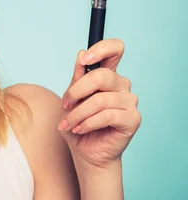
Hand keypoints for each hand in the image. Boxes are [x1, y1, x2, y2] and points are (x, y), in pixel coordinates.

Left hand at [57, 39, 140, 169]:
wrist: (85, 151)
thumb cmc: (78, 122)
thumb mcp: (71, 98)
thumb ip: (77, 78)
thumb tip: (81, 54)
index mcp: (108, 75)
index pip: (115, 49)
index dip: (101, 49)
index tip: (85, 59)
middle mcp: (122, 85)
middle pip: (101, 76)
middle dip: (76, 91)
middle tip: (65, 104)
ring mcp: (130, 101)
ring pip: (100, 99)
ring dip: (78, 113)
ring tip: (69, 123)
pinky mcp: (133, 119)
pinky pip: (107, 115)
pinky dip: (88, 123)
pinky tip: (80, 129)